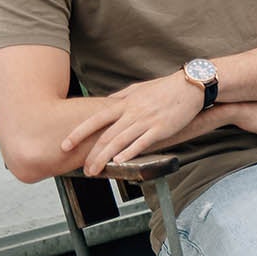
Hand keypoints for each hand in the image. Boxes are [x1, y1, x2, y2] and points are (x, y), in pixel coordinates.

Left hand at [63, 71, 203, 174]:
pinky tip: (120, 161)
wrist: (191, 85)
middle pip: (106, 136)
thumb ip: (121, 97)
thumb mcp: (139, 88)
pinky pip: (142, 142)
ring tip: (95, 171)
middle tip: (83, 169)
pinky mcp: (161, 128)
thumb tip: (106, 104)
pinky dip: (130, 152)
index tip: (65, 145)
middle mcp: (133, 112)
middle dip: (92, 155)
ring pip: (120, 141)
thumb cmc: (166, 88)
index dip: (78, 133)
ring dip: (105, 158)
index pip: (96, 119)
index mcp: (126, 103)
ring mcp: (147, 120)